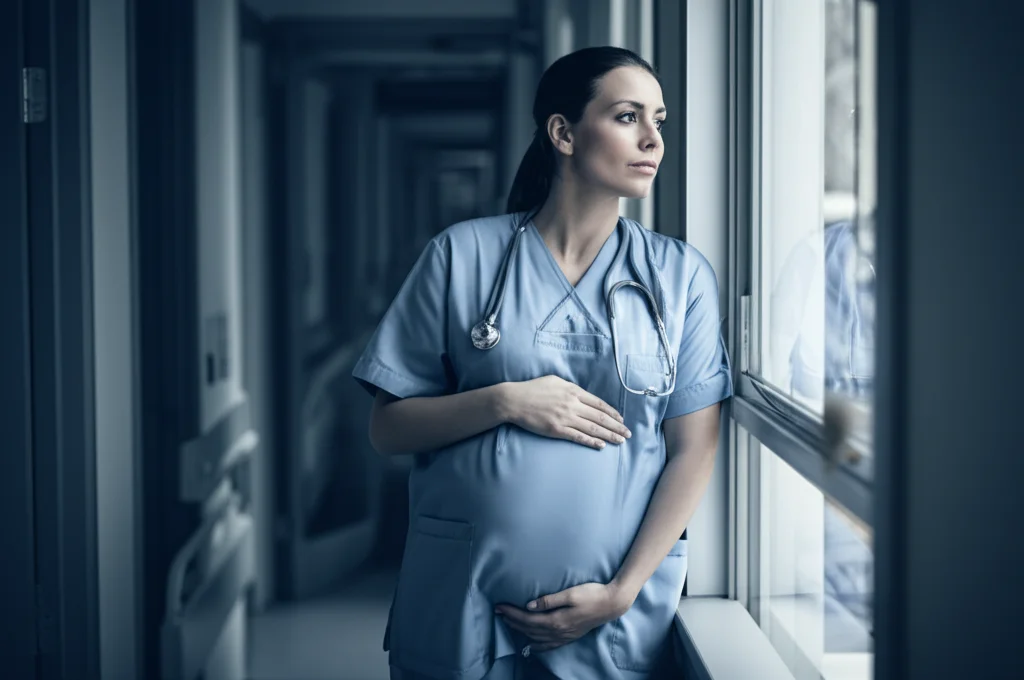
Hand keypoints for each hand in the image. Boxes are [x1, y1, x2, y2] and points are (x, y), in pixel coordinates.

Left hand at [494, 582, 633, 652]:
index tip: (499, 606)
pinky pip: (549, 645)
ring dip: (521, 630)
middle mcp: (558, 631)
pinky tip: (531, 645)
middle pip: (529, 628)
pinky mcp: (569, 636)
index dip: (512, 613)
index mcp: (556, 620)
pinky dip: (537, 645)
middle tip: (498, 612)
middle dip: (512, 620)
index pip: (527, 618)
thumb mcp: (570, 594)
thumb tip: (529, 605)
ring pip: (536, 637)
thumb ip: (549, 601)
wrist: (611, 604)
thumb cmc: (591, 594)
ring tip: (508, 623)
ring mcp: (564, 636)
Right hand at [501, 376, 630, 448]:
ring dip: (609, 436)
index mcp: (573, 391)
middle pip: (600, 418)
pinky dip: (591, 442)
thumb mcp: (555, 381)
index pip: (598, 404)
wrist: (514, 400)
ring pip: (593, 429)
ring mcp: (565, 418)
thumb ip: (570, 388)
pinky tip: (601, 446)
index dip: (612, 413)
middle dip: (616, 426)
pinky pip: (578, 437)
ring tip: (620, 441)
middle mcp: (572, 405)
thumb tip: (582, 395)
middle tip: (628, 433)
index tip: (621, 419)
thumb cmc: (533, 389)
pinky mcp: (557, 430)